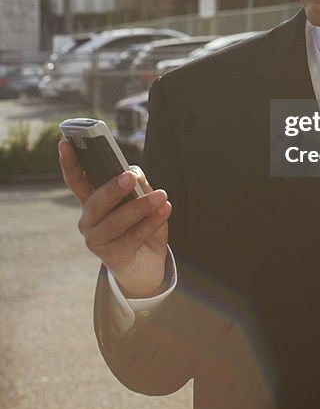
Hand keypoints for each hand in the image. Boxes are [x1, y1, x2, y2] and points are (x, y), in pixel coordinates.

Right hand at [58, 140, 171, 298]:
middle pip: (96, 202)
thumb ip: (136, 183)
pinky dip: (150, 222)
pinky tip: (164, 210)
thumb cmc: (141, 226)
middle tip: (130, 176)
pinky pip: (132, 237)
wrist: (148, 265)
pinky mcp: (113, 257)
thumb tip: (133, 173)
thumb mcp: (141, 199)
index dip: (70, 163)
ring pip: (116, 221)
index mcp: (92, 202)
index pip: (77, 180)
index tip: (65, 144)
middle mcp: (89, 221)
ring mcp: (97, 241)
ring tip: (161, 196)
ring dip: (140, 206)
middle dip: (113, 188)